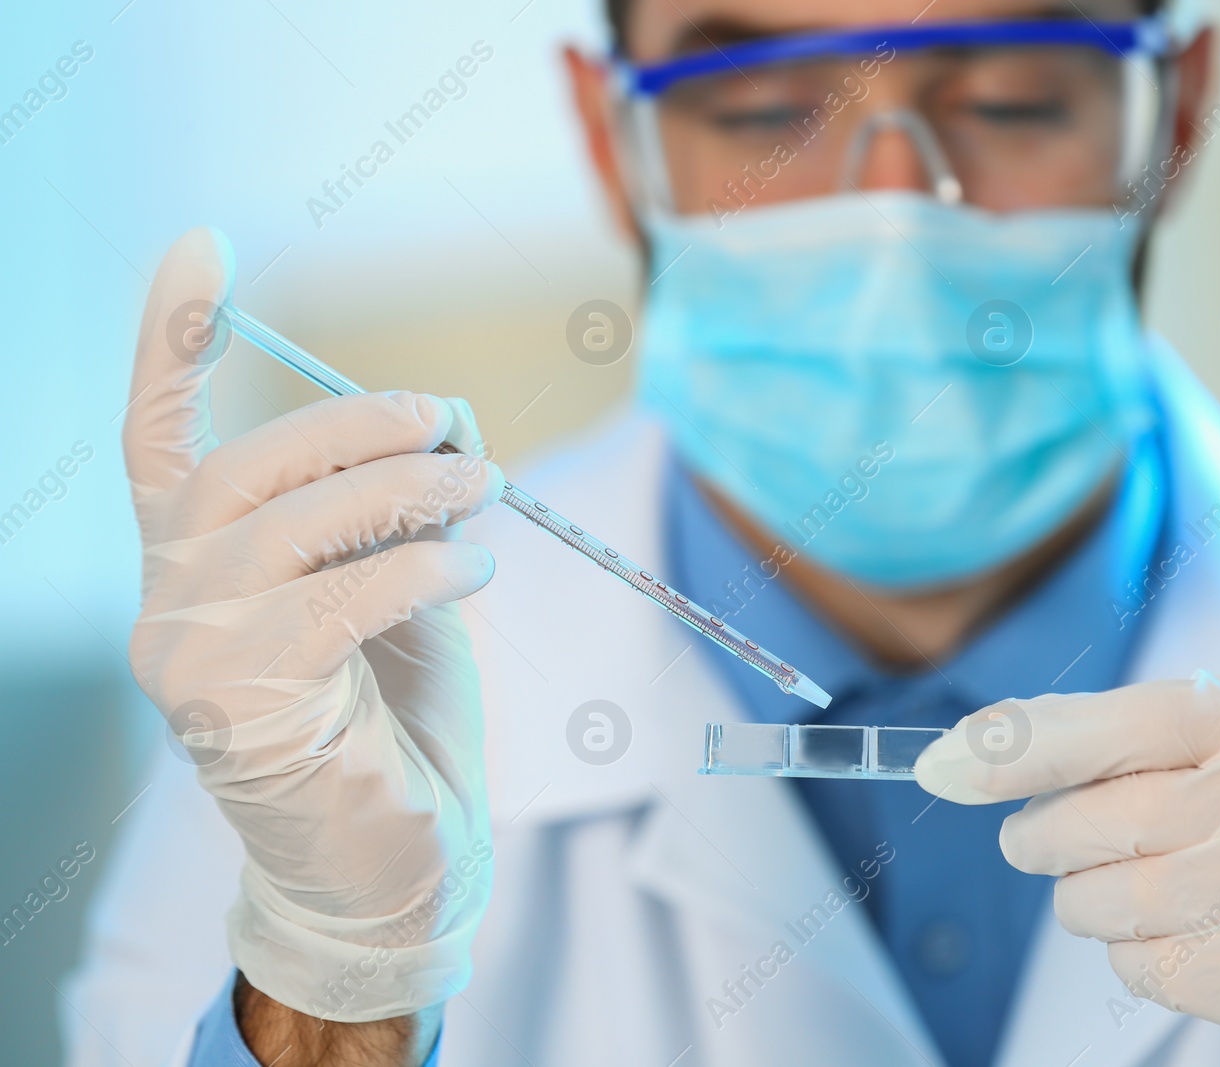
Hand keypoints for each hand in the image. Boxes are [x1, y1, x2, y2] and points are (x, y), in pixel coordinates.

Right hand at [124, 228, 503, 1024]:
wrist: (402, 857)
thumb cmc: (400, 715)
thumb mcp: (410, 585)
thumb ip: (409, 505)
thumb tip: (448, 414)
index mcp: (203, 565)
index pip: (160, 440)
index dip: (173, 340)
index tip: (205, 249)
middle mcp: (174, 605)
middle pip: (239, 468)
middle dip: (353, 423)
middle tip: (447, 421)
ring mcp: (194, 661)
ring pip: (286, 526)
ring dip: (401, 490)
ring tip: (484, 488)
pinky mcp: (244, 711)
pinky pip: (331, 601)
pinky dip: (415, 567)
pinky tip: (472, 570)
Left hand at [915, 674, 1219, 1065]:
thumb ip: (1131, 735)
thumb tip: (976, 746)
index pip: (1134, 719)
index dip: (1029, 742)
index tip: (946, 763)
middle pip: (1107, 817)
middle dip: (1044, 834)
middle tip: (1034, 839)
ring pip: (1112, 898)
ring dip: (1084, 899)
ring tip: (1119, 888)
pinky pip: (1144, 965)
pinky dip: (1133, 954)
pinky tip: (1179, 937)